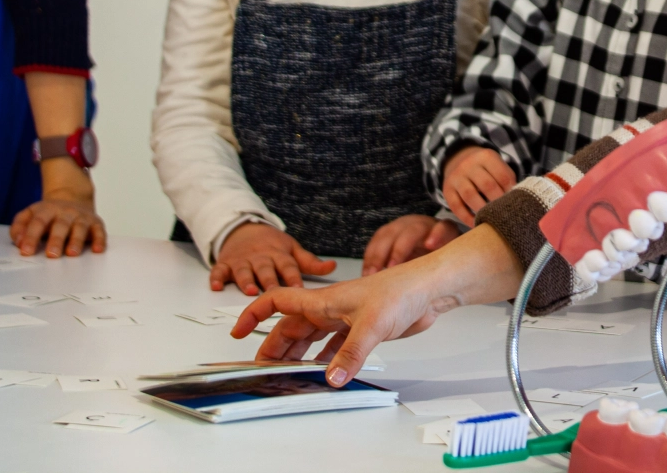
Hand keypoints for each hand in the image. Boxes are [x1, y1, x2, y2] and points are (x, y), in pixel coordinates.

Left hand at [10, 162, 105, 257]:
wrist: (72, 198)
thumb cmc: (48, 214)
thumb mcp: (30, 214)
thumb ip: (19, 227)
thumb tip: (18, 241)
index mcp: (47, 210)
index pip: (38, 222)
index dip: (31, 236)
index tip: (26, 251)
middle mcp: (65, 212)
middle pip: (60, 225)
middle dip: (56, 240)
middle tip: (51, 255)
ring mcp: (81, 217)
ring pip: (80, 228)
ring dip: (76, 240)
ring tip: (71, 253)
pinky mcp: (95, 223)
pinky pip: (99, 231)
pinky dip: (100, 240)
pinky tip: (97, 249)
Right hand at [211, 222, 335, 294]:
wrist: (243, 228)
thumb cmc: (271, 243)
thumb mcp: (291, 249)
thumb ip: (310, 262)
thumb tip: (332, 267)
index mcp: (279, 255)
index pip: (289, 267)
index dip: (294, 278)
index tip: (301, 290)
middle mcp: (261, 258)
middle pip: (266, 270)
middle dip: (270, 281)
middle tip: (274, 293)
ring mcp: (242, 261)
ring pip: (244, 271)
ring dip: (246, 280)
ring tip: (249, 290)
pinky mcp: (225, 264)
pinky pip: (219, 271)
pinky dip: (216, 278)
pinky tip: (217, 286)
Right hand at [231, 223, 522, 385]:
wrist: (429, 288)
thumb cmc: (401, 290)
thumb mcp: (373, 324)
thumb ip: (351, 354)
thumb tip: (332, 378)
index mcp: (324, 300)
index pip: (279, 301)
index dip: (255, 313)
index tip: (238, 329)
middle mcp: (330, 308)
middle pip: (292, 327)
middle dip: (274, 345)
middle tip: (263, 367)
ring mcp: (345, 318)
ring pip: (311, 338)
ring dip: (297, 354)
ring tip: (285, 372)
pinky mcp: (362, 329)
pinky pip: (335, 346)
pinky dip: (326, 359)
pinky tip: (323, 372)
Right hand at [441, 147, 515, 225]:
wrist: (457, 160)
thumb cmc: (485, 169)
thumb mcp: (496, 166)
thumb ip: (507, 179)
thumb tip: (517, 201)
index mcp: (486, 157)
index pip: (503, 176)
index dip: (511, 192)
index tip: (515, 202)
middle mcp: (469, 165)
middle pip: (487, 185)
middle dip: (498, 202)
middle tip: (505, 214)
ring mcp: (457, 177)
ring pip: (470, 195)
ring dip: (483, 210)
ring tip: (492, 220)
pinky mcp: (447, 190)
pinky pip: (457, 206)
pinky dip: (467, 218)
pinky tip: (477, 224)